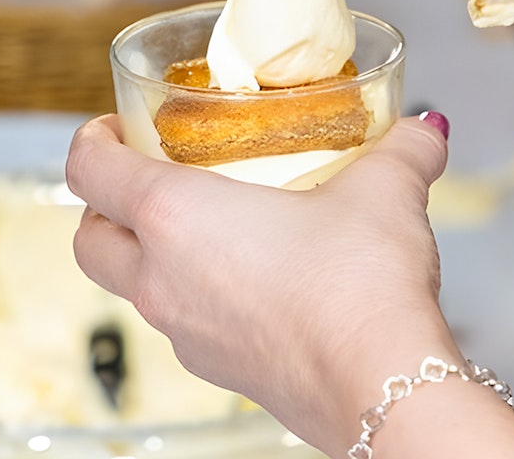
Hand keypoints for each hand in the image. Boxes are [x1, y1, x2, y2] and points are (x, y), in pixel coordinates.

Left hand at [66, 113, 457, 453]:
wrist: (382, 388)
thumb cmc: (359, 289)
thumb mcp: (384, 192)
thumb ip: (403, 149)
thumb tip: (424, 130)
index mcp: (175, 218)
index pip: (89, 169)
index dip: (92, 137)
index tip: (117, 125)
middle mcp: (162, 280)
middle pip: (90, 240)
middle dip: (105, 205)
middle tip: (149, 174)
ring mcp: (184, 334)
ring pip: (132, 286)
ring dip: (151, 254)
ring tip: (212, 226)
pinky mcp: (218, 371)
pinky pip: (183, 322)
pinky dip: (197, 295)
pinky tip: (257, 280)